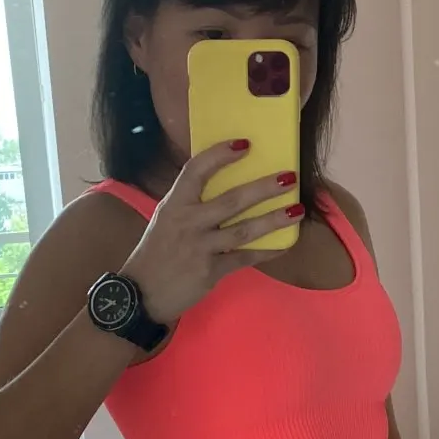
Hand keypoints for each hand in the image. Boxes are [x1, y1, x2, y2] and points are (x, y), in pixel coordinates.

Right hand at [121, 143, 300, 325]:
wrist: (141, 294)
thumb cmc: (157, 252)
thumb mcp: (166, 220)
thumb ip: (190, 204)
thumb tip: (224, 185)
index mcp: (174, 204)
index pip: (196, 170)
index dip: (220, 155)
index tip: (245, 144)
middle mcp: (187, 222)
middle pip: (231, 200)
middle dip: (263, 188)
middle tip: (289, 177)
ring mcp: (200, 248)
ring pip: (243, 230)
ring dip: (273, 220)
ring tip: (297, 210)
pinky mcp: (210, 271)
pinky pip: (245, 258)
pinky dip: (267, 252)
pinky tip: (285, 244)